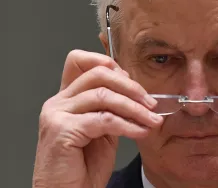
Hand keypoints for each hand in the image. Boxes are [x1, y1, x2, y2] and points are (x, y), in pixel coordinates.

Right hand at [32, 50, 162, 187]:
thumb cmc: (83, 166)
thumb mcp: (102, 128)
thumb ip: (111, 106)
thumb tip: (136, 91)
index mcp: (67, 97)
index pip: (80, 60)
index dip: (108, 62)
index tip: (132, 81)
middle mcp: (58, 101)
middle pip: (98, 74)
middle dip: (130, 86)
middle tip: (151, 102)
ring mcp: (57, 114)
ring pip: (103, 95)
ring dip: (135, 108)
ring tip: (152, 120)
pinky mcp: (62, 130)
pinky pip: (104, 119)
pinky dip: (128, 125)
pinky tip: (140, 132)